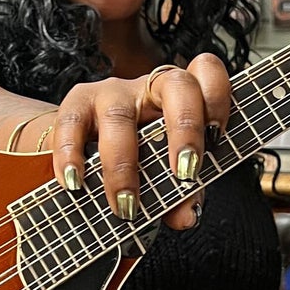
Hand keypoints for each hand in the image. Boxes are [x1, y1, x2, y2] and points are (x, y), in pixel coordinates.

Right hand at [49, 54, 231, 230]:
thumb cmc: (138, 157)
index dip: (218, 99)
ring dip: (124, 166)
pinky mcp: (76, 105)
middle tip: (184, 174)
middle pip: (176, 85)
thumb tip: (186, 215)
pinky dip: (72, 158)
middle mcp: (150, 87)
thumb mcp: (166, 173)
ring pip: (120, 117)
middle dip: (185, 129)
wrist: (86, 149)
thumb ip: (182, 194)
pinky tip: (76, 184)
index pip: (207, 74)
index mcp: (182, 98)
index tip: (217, 137)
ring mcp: (111, 93)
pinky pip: (71, 124)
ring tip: (126, 205)